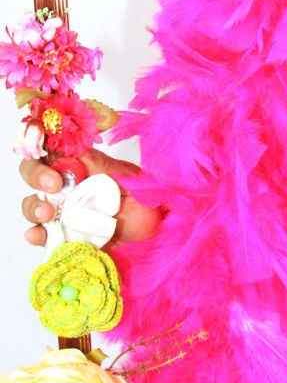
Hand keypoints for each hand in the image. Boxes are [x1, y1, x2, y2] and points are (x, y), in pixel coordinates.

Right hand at [20, 148, 162, 247]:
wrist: (156, 234)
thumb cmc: (146, 202)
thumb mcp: (132, 181)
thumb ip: (104, 168)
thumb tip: (79, 153)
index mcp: (84, 165)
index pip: (53, 147)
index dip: (42, 146)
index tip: (54, 156)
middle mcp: (68, 186)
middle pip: (34, 173)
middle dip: (36, 176)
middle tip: (52, 186)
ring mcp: (63, 212)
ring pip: (33, 204)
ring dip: (34, 207)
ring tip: (47, 214)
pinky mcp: (63, 236)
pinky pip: (41, 235)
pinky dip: (35, 235)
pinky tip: (38, 235)